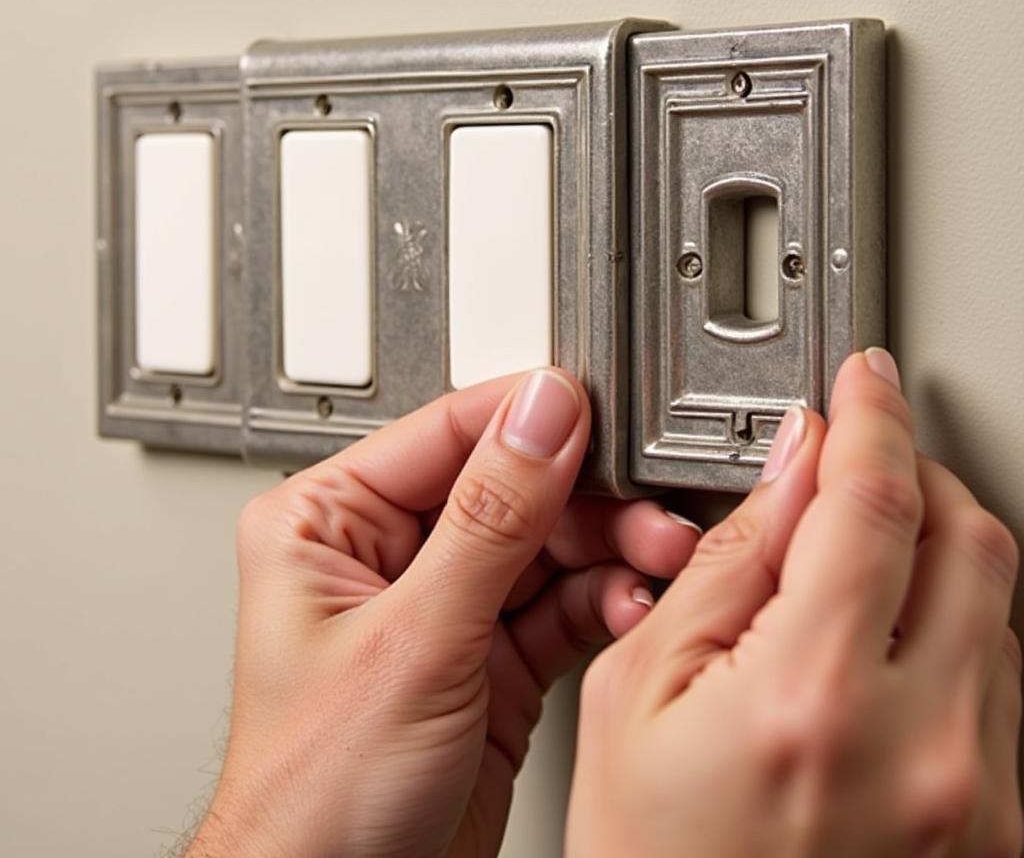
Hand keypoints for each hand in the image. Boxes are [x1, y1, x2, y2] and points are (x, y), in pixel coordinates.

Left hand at [184, 368, 699, 857]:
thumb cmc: (317, 797)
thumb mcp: (413, 641)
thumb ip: (488, 519)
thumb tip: (540, 416)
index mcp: (330, 523)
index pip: (445, 433)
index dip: (529, 420)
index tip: (601, 412)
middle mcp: (388, 555)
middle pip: (509, 487)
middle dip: (586, 501)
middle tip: (649, 512)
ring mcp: (444, 606)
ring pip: (546, 545)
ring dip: (608, 551)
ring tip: (655, 561)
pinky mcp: (491, 655)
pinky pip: (561, 604)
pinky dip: (603, 603)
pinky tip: (629, 608)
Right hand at [567, 350, 1021, 857]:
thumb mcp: (638, 694)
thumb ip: (724, 567)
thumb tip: (784, 475)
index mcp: (812, 703)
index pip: (872, 504)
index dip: (870, 418)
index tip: (865, 381)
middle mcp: (927, 752)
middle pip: (969, 538)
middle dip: (915, 470)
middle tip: (858, 459)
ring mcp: (981, 798)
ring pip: (1000, 603)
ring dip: (934, 546)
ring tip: (852, 558)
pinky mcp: (1000, 828)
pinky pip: (1004, 679)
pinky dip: (953, 622)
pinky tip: (881, 637)